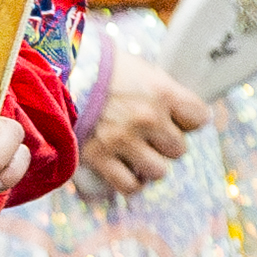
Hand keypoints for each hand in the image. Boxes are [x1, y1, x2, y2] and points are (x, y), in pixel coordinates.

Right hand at [85, 49, 212, 198]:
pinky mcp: (100, 157)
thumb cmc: (102, 70)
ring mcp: (123, 140)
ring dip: (150, 165)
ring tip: (138, 154)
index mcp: (161, 92)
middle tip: (151, 135)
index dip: (189, 121)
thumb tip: (184, 112)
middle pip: (179, 149)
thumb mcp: (140, 70)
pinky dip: (131, 182)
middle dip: (166, 144)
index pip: (199, 118)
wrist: (57, 74)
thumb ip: (163, 91)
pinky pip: (129, 186)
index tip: (178, 119)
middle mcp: (147, 118)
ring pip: (158, 171)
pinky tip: (126, 170)